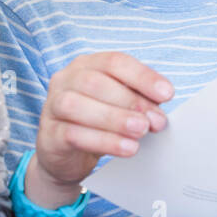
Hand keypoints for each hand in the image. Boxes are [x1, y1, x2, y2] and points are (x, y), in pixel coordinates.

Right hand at [31, 51, 172, 194]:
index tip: (167, 94)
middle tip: (155, 121)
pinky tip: (127, 148)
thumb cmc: (97, 123)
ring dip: (115, 119)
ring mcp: (53, 106)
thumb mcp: (119, 107)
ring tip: (141, 131)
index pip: (115, 62)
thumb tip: (159, 114)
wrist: (65, 155)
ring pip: (78, 105)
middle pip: (96, 82)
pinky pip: (73, 134)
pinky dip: (104, 141)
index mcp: (87, 65)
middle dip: (130, 101)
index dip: (142, 76)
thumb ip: (138, 104)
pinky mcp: (49, 134)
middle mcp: (66, 80)